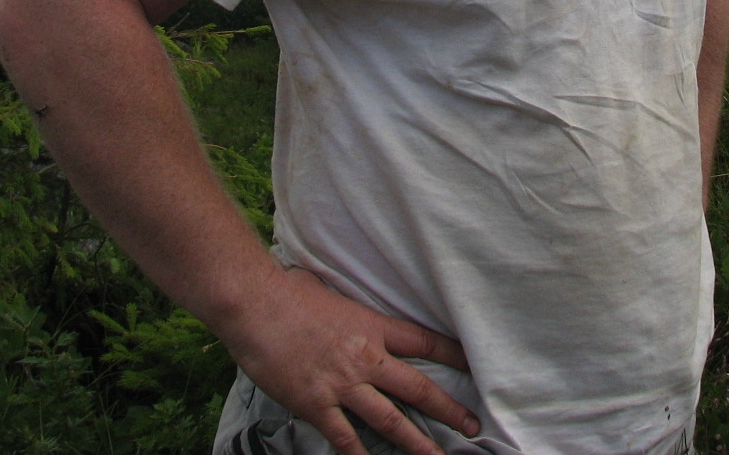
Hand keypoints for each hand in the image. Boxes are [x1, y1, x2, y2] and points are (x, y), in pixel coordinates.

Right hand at [226, 266, 478, 454]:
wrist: (254, 306)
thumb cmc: (287, 291)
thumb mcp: (330, 290)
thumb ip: (347, 306)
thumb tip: (346, 303)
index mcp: (371, 326)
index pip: (423, 341)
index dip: (452, 354)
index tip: (474, 366)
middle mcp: (364, 358)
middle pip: (417, 388)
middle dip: (448, 409)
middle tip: (473, 426)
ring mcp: (341, 385)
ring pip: (390, 421)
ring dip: (417, 443)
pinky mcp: (316, 405)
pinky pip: (344, 437)